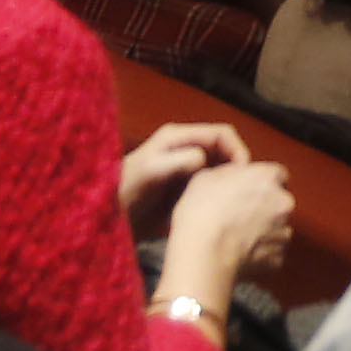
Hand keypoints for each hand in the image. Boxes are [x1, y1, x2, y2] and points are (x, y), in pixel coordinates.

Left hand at [119, 120, 246, 216]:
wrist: (106, 216)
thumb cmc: (126, 190)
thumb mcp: (151, 171)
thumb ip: (178, 160)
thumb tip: (204, 158)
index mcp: (179, 138)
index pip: (222, 134)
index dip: (238, 150)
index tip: (244, 175)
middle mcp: (184, 149)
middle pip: (224, 152)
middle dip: (236, 169)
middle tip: (242, 193)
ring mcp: (184, 170)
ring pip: (219, 171)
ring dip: (228, 184)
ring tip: (233, 204)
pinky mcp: (182, 189)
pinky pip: (209, 188)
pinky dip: (217, 197)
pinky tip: (217, 213)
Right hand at [161, 157, 294, 303]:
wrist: (204, 254)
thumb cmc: (202, 213)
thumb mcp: (206, 177)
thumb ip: (230, 172)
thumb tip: (235, 175)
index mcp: (268, 177)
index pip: (276, 174)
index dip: (261, 183)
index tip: (247, 191)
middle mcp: (283, 202)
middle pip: (279, 201)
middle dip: (264, 207)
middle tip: (238, 215)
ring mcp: (282, 231)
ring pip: (277, 228)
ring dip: (263, 230)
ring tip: (236, 237)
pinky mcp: (278, 258)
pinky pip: (271, 252)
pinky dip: (260, 253)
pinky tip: (239, 253)